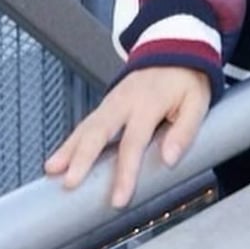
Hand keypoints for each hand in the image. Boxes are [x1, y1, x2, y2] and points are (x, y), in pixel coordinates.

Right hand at [44, 66, 211, 208]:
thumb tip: (169, 160)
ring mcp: (112, 101)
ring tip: (52, 170)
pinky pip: (86, 124)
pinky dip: (71, 141)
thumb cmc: (186, 81)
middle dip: (82, 158)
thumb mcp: (197, 102)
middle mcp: (124, 101)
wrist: (175, 49)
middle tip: (69, 182)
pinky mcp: (107, 105)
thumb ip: (185, 131)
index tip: (118, 199)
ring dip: (68, 148)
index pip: (133, 142)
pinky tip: (58, 159)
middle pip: (98, 131)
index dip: (125, 172)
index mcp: (148, 102)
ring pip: (86, 126)